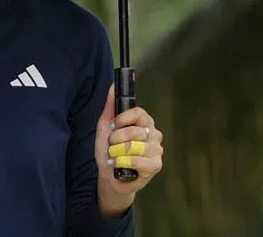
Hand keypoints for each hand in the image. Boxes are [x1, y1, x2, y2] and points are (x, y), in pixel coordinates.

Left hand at [95, 84, 163, 213]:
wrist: (109, 176)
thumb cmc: (109, 150)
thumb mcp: (105, 127)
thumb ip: (110, 107)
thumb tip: (112, 85)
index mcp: (144, 121)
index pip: (139, 113)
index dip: (123, 119)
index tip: (113, 126)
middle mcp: (153, 133)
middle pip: (135, 131)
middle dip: (116, 140)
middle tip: (112, 146)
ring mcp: (157, 149)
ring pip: (135, 146)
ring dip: (118, 153)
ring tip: (115, 157)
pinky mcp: (156, 165)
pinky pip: (139, 161)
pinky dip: (124, 163)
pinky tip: (120, 165)